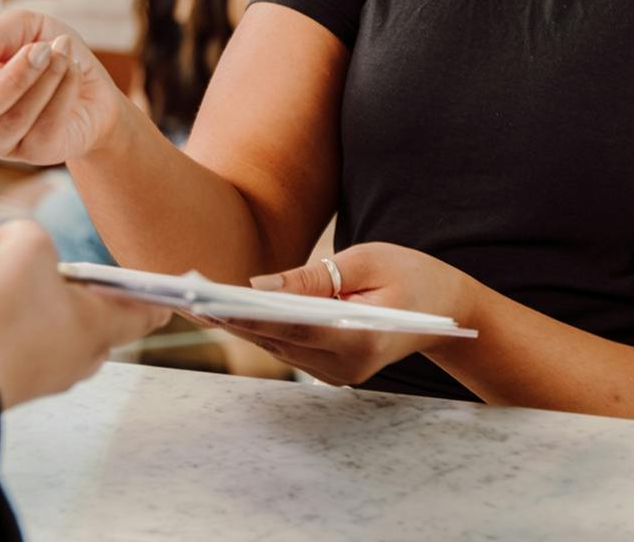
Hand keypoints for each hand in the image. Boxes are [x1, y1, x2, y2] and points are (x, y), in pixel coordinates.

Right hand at [0, 11, 126, 165]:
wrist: (94, 83)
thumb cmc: (51, 52)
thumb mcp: (27, 26)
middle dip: (11, 78)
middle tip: (41, 49)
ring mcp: (2, 142)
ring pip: (11, 119)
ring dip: (43, 79)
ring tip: (62, 51)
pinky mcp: (36, 152)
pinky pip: (44, 126)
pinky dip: (63, 89)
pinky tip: (72, 71)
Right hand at [0, 220, 167, 407]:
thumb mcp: (26, 247)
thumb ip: (26, 234)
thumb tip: (3, 245)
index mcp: (94, 328)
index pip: (141, 312)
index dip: (153, 293)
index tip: (163, 284)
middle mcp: (62, 351)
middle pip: (73, 307)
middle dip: (51, 274)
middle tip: (36, 251)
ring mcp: (19, 362)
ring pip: (13, 310)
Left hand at [198, 243, 477, 386]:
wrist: (446, 312)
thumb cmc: (412, 275)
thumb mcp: (369, 260)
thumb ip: (314, 276)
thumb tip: (259, 286)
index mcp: (361, 340)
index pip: (294, 328)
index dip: (248, 316)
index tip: (210, 302)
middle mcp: (346, 367)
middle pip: (277, 341)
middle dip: (231, 319)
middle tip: (186, 297)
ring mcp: (339, 374)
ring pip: (277, 347)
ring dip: (239, 325)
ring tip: (196, 299)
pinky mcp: (332, 370)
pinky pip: (288, 348)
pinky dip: (260, 329)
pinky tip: (229, 310)